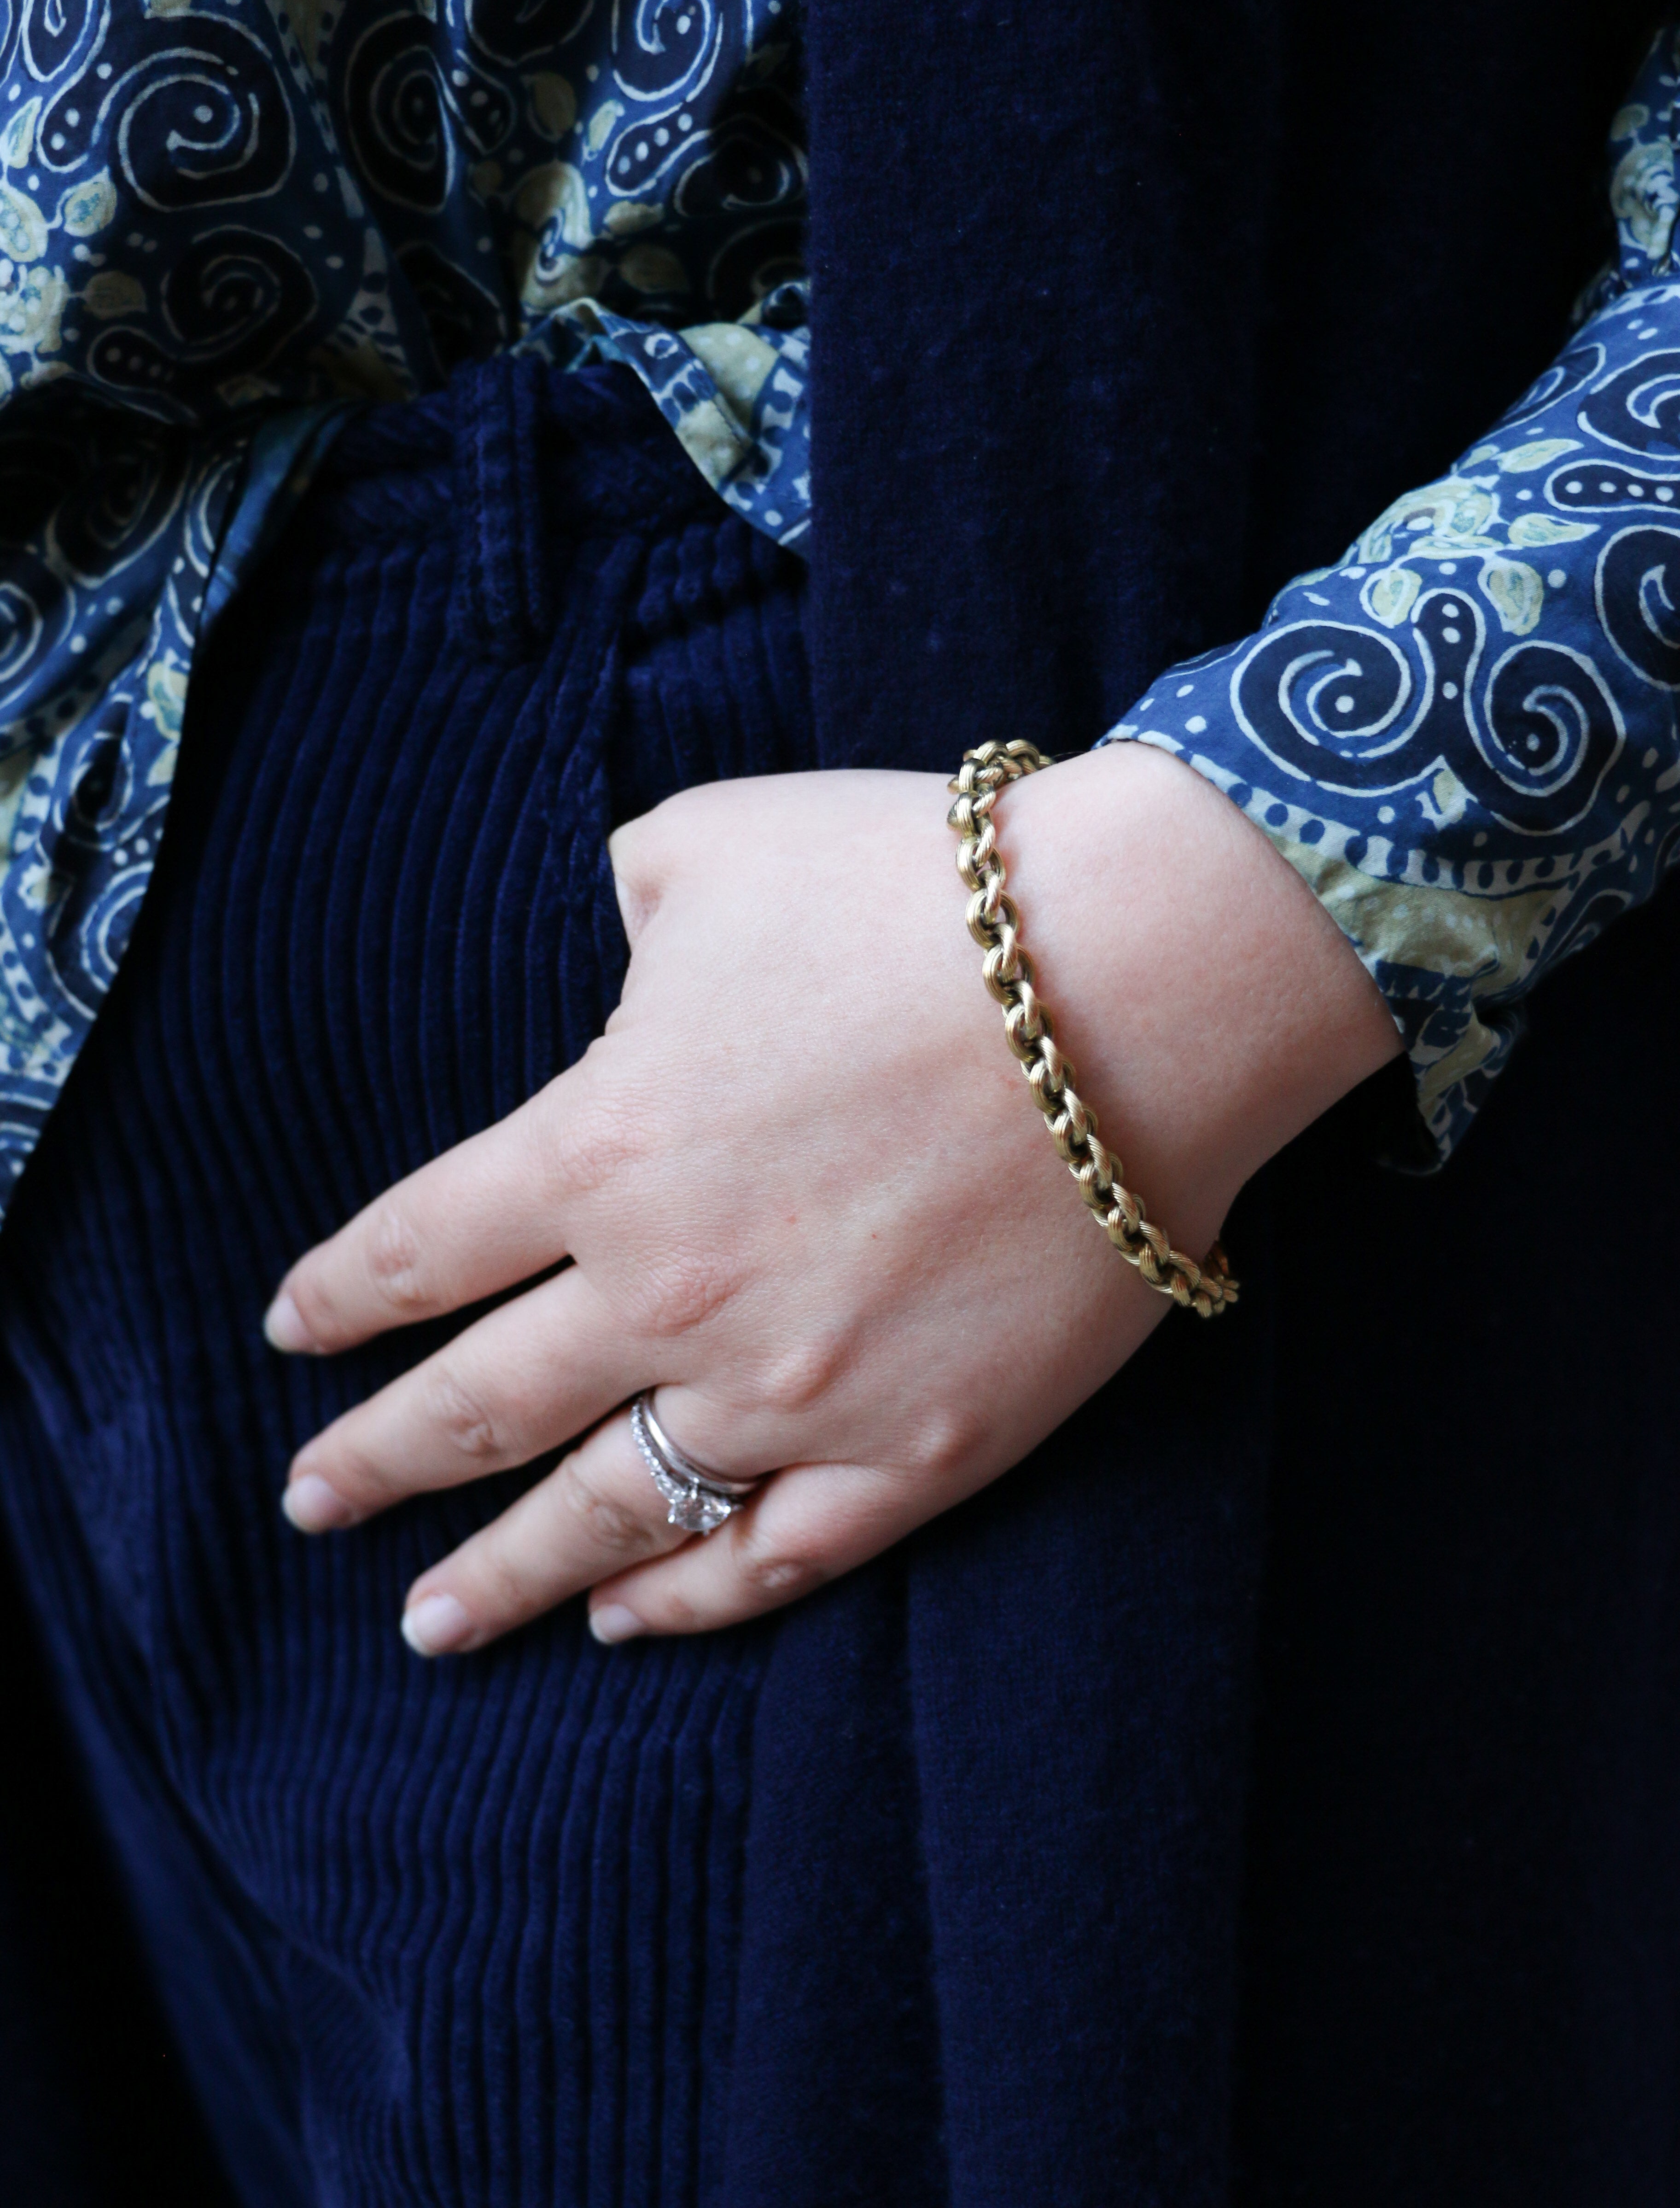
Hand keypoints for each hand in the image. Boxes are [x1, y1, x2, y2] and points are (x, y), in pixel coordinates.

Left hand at [266, 747, 1398, 1650]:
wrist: (1142, 981)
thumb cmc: (918, 893)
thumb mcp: (714, 846)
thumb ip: (624, 908)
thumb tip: (625, 964)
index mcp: (600, 1145)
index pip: (417, 1250)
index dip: (339, 1295)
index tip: (294, 1334)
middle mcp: (670, 1293)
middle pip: (478, 1408)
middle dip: (375, 1464)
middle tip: (308, 1509)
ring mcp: (796, 1392)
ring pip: (607, 1514)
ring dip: (501, 1574)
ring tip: (429, 1627)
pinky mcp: (921, 1449)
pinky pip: (775, 1559)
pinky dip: (686, 1603)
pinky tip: (625, 1621)